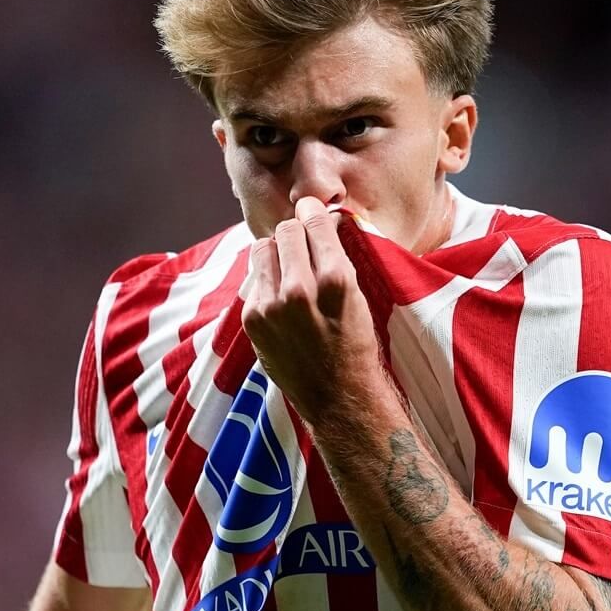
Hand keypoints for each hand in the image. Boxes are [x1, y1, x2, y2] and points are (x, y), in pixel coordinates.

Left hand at [241, 196, 385, 424]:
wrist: (337, 397)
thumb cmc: (355, 345)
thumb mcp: (357, 297)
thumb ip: (336, 258)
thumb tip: (319, 221)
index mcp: (335, 280)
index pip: (313, 221)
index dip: (312, 213)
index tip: (311, 212)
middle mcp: (299, 289)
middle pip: (285, 230)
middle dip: (295, 232)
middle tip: (302, 244)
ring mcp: (271, 305)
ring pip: (263, 248)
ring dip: (276, 252)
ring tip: (289, 270)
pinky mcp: (253, 319)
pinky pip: (255, 279)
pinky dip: (267, 282)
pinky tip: (281, 299)